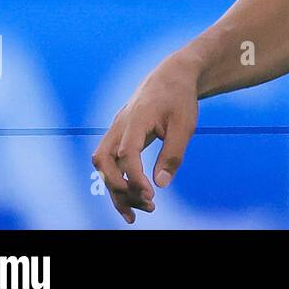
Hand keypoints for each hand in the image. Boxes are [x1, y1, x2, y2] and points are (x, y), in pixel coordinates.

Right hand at [92, 55, 200, 223]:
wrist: (172, 76)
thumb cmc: (180, 99)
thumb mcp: (185, 125)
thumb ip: (173, 154)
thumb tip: (161, 185)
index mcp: (136, 119)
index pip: (126, 153)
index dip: (134, 177)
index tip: (150, 195)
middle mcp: (119, 125)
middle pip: (105, 162)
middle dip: (120, 188)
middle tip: (147, 205)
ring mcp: (116, 130)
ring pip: (102, 165)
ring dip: (115, 189)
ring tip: (136, 212)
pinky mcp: (118, 136)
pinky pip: (109, 162)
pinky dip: (116, 180)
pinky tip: (131, 198)